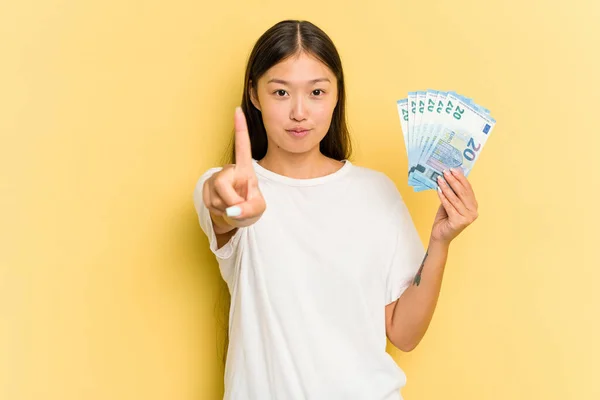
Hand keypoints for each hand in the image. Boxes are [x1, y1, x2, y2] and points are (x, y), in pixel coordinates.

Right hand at [202, 107, 265, 228]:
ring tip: (233, 207)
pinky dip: (219, 211)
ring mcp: (215, 178)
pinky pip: (210, 203)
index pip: (242, 146)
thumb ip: (249, 210)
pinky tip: (224, 208)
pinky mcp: (205, 188)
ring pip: (216, 196)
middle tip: (238, 208)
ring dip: (226, 208)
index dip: (240, 128)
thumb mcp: (258, 210)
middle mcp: (229, 170)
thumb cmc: (250, 207)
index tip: (237, 109)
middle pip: (222, 182)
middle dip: (230, 200)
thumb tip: (233, 211)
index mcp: (245, 169)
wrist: (236, 217)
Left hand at [431, 168, 478, 244]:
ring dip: (446, 187)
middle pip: (462, 192)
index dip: (461, 178)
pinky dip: (443, 197)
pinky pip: (449, 206)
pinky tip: (438, 189)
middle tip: (445, 172)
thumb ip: (452, 193)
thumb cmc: (445, 219)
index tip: (453, 169)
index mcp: (474, 206)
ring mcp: (467, 218)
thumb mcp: (450, 203)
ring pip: (455, 199)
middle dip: (453, 180)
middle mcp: (473, 212)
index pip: (468, 189)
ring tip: (439, 179)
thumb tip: (450, 176)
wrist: (440, 236)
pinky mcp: (459, 222)